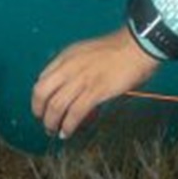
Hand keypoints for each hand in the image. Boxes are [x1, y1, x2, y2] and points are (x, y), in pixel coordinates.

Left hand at [32, 27, 159, 139]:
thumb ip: (79, 67)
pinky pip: (75, 113)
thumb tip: (75, 88)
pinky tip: (67, 132)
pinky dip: (68, 125)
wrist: (138, 46)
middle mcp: (69, 67)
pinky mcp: (95, 91)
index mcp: (67, 57)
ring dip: (52, 122)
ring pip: (56, 106)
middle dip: (39, 110)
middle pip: (42, 93)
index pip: (43, 79)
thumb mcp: (90, 52)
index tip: (43, 107)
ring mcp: (81, 80)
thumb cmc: (120, 49)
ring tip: (54, 132)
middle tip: (44, 121)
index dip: (39, 97)